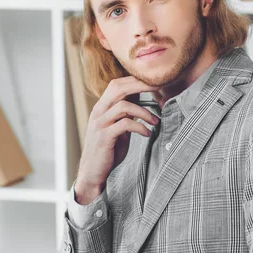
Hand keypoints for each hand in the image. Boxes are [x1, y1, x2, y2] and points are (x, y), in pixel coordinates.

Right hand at [75, 76, 159, 203]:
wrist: (92, 173)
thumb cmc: (108, 151)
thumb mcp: (117, 128)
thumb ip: (126, 115)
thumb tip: (141, 101)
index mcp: (101, 107)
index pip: (117, 84)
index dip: (135, 80)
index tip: (154, 81)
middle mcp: (98, 112)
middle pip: (118, 88)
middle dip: (140, 85)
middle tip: (159, 88)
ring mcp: (100, 124)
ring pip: (123, 106)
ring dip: (144, 112)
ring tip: (156, 121)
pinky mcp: (104, 137)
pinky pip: (125, 125)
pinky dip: (140, 127)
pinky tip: (147, 133)